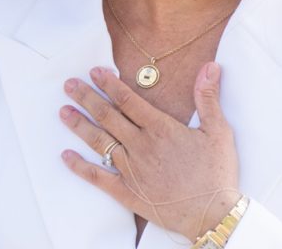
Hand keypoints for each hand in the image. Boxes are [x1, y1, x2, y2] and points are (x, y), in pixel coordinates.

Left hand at [60, 62, 239, 239]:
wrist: (211, 214)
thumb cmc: (216, 173)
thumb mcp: (218, 130)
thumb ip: (208, 97)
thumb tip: (211, 66)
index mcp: (161, 129)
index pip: (128, 100)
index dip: (110, 84)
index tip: (95, 71)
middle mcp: (141, 146)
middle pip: (108, 116)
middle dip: (87, 97)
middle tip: (69, 84)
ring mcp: (131, 169)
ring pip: (99, 142)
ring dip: (79, 125)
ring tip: (63, 111)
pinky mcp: (126, 191)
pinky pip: (97, 177)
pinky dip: (80, 166)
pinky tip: (66, 155)